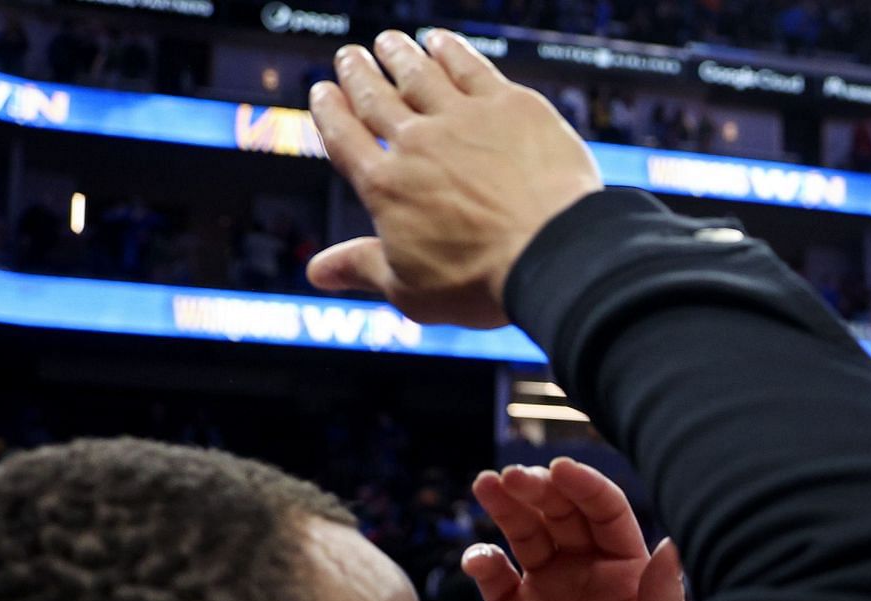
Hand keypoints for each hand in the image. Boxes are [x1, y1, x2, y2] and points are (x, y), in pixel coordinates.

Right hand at [306, 29, 602, 327]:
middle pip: (377, 98)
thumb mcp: (411, 290)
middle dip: (359, 74)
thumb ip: (362, 269)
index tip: (322, 93)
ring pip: (419, 74)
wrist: (551, 254)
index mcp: (387, 188)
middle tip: (349, 57)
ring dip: (399, 55)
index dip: (330, 113)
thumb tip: (319, 271)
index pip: (345, 139)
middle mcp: (418, 144)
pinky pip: (471, 67)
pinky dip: (451, 50)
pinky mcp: (510, 106)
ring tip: (388, 42)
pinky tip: (441, 41)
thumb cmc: (483, 282)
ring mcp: (464, 119)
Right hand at [463, 459, 685, 600]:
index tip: (563, 470)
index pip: (606, 514)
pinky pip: (495, 581)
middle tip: (515, 477)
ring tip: (488, 485)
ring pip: (525, 536)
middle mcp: (587, 575)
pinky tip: (480, 559)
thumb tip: (670, 544)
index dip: (586, 488)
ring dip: (507, 507)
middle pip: (561, 515)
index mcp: (629, 573)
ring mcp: (548, 595)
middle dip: (539, 489)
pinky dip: (483, 562)